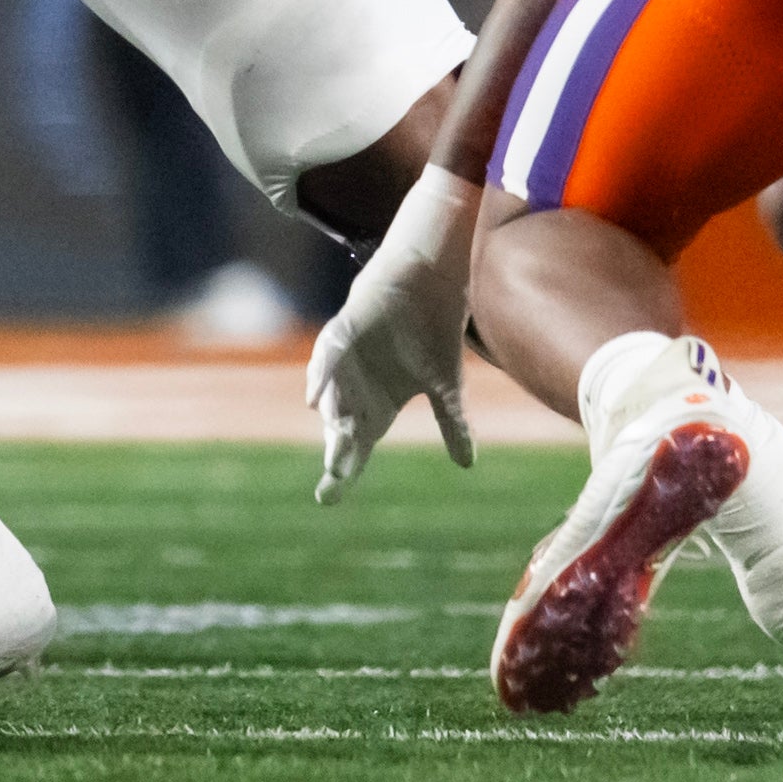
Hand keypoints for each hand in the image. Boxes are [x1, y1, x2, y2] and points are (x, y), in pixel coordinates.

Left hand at [306, 165, 478, 501]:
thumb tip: (467, 464)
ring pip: (333, 397)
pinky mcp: (345, 331)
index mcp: (378, 406)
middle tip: (331, 487)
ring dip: (333, 421)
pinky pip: (329, 357)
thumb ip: (452, 423)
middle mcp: (357, 387)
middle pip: (342, 429)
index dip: (344, 472)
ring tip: (334, 451)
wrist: (431, 281)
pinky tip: (316, 399)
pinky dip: (322, 377)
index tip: (328, 500)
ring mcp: (348, 360)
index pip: (357, 447)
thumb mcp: (446, 386)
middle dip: (336, 457)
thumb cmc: (433, 332)